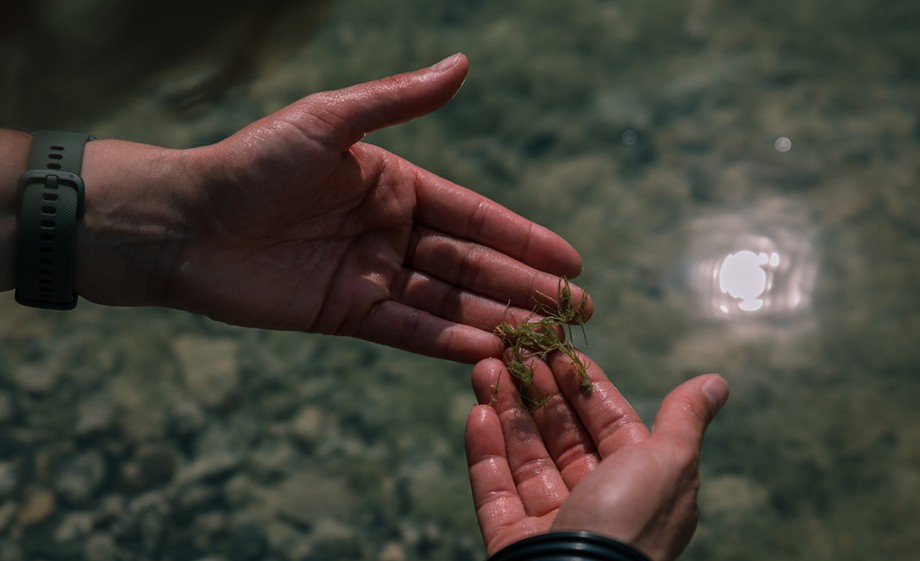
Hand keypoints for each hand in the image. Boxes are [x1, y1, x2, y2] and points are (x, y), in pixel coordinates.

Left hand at [73, 54, 587, 361]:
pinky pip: (408, 329)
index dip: (523, 239)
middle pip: (471, 265)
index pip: (474, 216)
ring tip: (548, 337)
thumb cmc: (253, 162)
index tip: (571, 260)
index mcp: (394, 185)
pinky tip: (489, 351)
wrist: (185, 221)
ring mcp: (371, 275)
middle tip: (577, 310)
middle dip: (525, 287)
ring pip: (448, 301)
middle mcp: (391, 232)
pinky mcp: (346, 314)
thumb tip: (461, 63)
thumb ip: (397, 101)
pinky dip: (447, 341)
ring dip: (498, 318)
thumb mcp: (330, 121)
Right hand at [465, 352, 728, 560]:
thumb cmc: (632, 523)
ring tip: (485, 368)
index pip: (607, 420)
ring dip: (505, 410)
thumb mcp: (669, 463)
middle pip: (561, 434)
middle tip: (512, 350)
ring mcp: (551, 522)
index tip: (555, 347)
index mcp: (639, 484)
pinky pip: (494, 489)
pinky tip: (476, 413)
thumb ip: (682, 420)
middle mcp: (597, 501)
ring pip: (524, 456)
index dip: (581, 382)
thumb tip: (716, 382)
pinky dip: (485, 451)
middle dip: (537, 389)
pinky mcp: (512, 539)